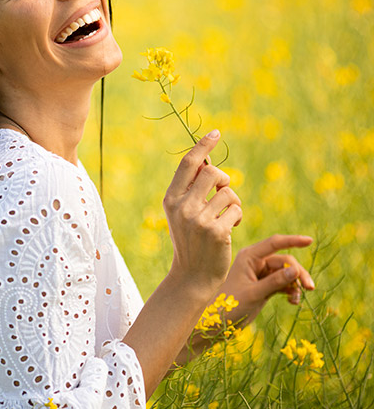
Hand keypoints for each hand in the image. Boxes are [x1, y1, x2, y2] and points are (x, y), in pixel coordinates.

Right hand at [163, 130, 242, 291]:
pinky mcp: (217, 231)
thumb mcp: (182, 214)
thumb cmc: (190, 241)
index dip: (203, 145)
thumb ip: (191, 190)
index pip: (188, 164)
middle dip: (224, 180)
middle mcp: (182, 206)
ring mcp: (199, 219)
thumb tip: (207, 161)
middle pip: (213, 173)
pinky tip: (230, 229)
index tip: (216, 133)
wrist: (191, 276)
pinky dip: (237, 217)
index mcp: (171, 199)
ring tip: (228, 217)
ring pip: (228, 192)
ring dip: (233, 202)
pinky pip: (237, 209)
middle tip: (224, 193)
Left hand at [218, 234, 314, 327]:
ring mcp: (260, 273)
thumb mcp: (254, 293)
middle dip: (298, 273)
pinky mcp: (265, 285)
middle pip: (285, 261)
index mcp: (249, 257)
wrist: (220, 321)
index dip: (293, 241)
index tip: (310, 241)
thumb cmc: (231, 305)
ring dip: (295, 284)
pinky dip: (290, 290)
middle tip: (310, 288)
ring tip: (296, 299)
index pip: (274, 243)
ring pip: (286, 273)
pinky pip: (283, 283)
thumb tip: (296, 270)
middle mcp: (255, 261)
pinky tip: (292, 301)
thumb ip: (275, 282)